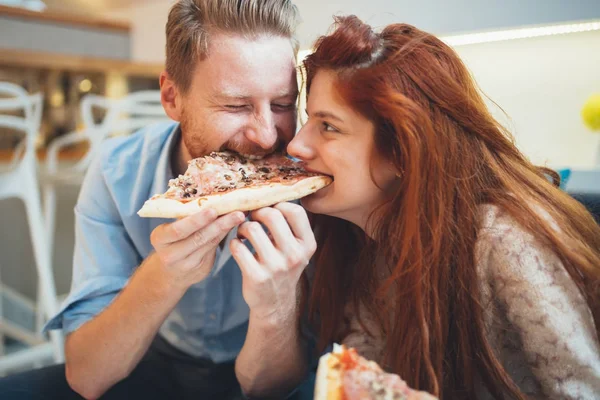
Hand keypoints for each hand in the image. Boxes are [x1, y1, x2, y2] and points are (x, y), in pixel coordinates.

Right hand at [150, 209, 244, 288]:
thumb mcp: (169, 230)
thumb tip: (211, 195)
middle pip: (198, 237)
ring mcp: (186, 264)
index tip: (212, 210)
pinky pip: (215, 248)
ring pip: (210, 243)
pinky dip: (226, 235)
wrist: (170, 273)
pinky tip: (237, 225)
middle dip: (219, 224)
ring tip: (241, 215)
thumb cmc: (171, 241)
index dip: (196, 221)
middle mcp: (171, 254)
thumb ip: (185, 216)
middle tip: (237, 212)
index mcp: (160, 238)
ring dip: (227, 228)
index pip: (177, 230)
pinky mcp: (201, 269)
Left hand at [230, 202, 315, 321]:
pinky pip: (238, 247)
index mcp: (307, 245)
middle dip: (257, 213)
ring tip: (244, 234)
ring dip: (243, 228)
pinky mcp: (256, 277)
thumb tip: (268, 196)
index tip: (269, 210)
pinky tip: (239, 248)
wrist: (274, 302)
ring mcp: (276, 267)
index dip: (278, 205)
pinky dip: (235, 244)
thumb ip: (288, 227)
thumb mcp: (295, 249)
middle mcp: (294, 255)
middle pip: (272, 215)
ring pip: (252, 228)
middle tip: (252, 218)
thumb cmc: (282, 266)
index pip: (295, 211)